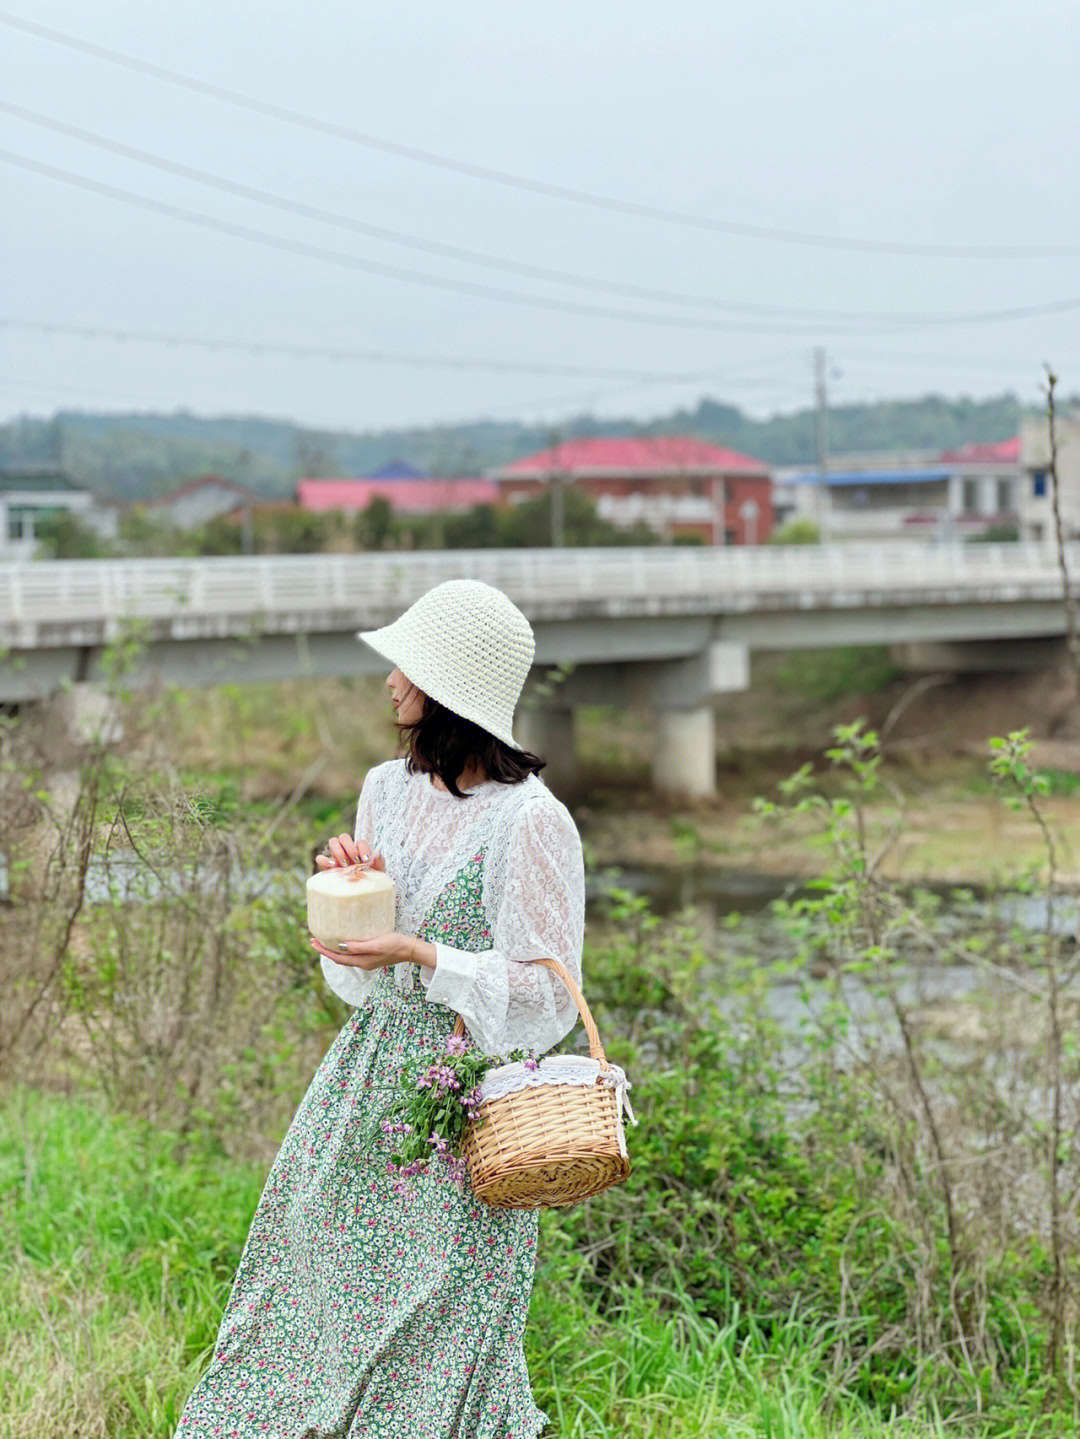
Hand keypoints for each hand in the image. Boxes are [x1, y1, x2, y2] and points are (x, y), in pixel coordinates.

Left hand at [310, 931, 434, 970]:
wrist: (410, 949)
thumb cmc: (395, 945)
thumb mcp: (376, 944)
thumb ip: (358, 946)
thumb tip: (340, 946)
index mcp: (361, 961)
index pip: (337, 957)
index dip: (324, 951)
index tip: (313, 943)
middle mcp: (362, 962)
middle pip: (339, 958)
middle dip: (326, 950)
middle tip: (315, 940)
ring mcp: (367, 960)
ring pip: (345, 957)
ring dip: (334, 950)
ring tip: (326, 941)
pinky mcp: (372, 955)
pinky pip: (353, 954)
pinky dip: (344, 949)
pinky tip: (345, 942)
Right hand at [316, 833, 385, 876]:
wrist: (362, 891)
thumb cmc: (370, 878)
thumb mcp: (378, 871)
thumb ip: (379, 862)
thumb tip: (377, 854)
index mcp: (359, 849)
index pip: (360, 841)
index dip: (363, 848)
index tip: (365, 859)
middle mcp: (347, 850)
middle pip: (344, 837)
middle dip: (350, 848)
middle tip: (355, 861)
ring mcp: (336, 856)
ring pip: (333, 842)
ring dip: (339, 852)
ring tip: (345, 865)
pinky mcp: (328, 866)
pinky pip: (320, 858)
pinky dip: (324, 860)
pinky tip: (332, 867)